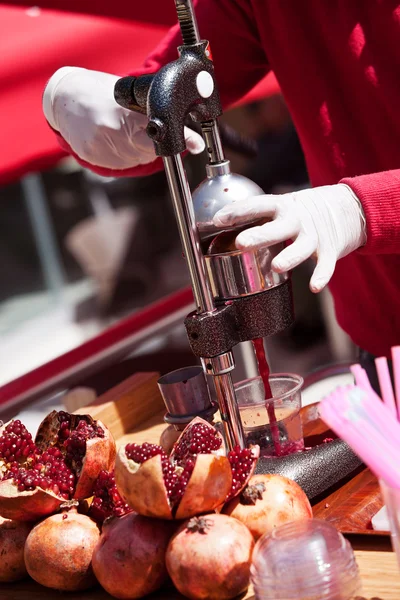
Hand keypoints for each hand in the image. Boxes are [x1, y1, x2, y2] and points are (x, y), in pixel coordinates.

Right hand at [43, 67, 204, 169]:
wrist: (63, 99)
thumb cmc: (98, 92)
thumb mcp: (127, 94)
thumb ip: (151, 110)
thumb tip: (182, 125)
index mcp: (124, 110)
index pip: (159, 127)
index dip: (180, 137)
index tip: (196, 143)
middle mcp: (113, 129)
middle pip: (150, 149)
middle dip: (158, 144)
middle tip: (152, 133)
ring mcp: (102, 146)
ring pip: (138, 158)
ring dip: (141, 150)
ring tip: (126, 131)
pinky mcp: (94, 156)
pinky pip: (123, 163)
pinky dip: (127, 154)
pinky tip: (116, 140)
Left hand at [213, 184, 366, 292]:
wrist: (347, 208)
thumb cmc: (302, 213)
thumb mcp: (281, 207)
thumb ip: (258, 219)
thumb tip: (220, 228)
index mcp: (281, 207)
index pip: (257, 206)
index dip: (237, 212)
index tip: (218, 220)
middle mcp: (297, 220)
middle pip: (277, 227)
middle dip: (259, 235)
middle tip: (241, 243)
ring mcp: (314, 235)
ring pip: (301, 247)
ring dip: (289, 256)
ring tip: (277, 266)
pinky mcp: (330, 249)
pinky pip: (326, 264)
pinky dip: (322, 275)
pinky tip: (314, 286)